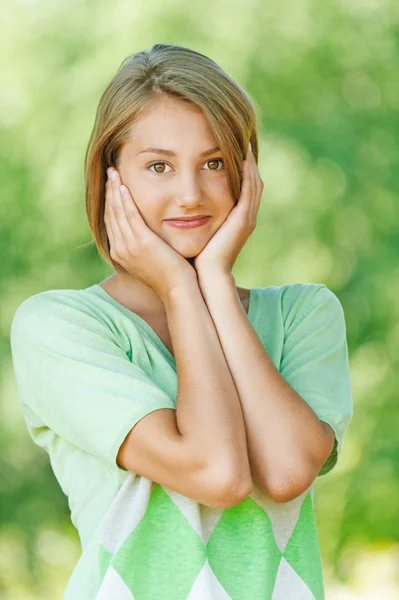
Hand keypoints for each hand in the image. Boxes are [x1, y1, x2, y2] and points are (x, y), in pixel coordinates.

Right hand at [104, 168, 195, 299]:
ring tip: (114, 172)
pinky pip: (130, 216)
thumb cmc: (170, 275)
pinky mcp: (142, 242)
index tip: (112, 185)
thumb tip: (147, 233)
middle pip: (110, 213)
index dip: (110, 201)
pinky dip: (125, 200)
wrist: (177, 289)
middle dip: (109, 191)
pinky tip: (125, 186)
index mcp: (120, 253)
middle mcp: (119, 249)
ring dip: (114, 190)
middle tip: (110, 172)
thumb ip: (145, 244)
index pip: (110, 221)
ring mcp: (129, 246)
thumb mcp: (152, 258)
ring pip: (117, 211)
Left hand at [194, 142, 263, 274]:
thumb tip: (178, 208)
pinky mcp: (243, 219)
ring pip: (254, 182)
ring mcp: (247, 218)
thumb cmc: (197, 259)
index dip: (240, 169)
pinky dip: (248, 172)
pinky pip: (249, 190)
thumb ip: (193, 219)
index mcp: (236, 220)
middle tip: (244, 138)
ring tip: (245, 140)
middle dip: (248, 161)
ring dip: (250, 162)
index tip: (231, 149)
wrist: (206, 277)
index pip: (242, 188)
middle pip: (253, 181)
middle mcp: (246, 217)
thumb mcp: (197, 233)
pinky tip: (244, 156)